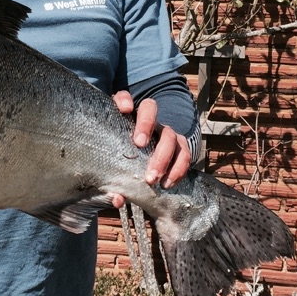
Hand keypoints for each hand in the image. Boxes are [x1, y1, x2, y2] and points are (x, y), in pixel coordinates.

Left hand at [110, 91, 190, 208]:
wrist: (142, 160)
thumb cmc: (121, 158)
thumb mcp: (112, 165)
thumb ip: (112, 178)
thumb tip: (117, 198)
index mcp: (127, 116)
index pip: (124, 97)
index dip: (124, 100)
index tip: (124, 110)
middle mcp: (147, 119)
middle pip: (150, 109)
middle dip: (146, 126)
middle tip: (138, 145)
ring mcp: (164, 131)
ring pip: (170, 134)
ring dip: (163, 156)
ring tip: (153, 179)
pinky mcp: (179, 147)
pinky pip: (184, 153)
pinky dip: (178, 169)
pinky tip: (168, 183)